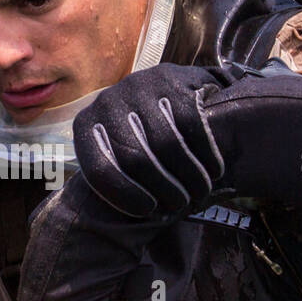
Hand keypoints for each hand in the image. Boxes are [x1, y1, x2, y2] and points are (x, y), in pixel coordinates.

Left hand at [73, 63, 228, 217]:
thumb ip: (117, 176)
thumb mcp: (116, 151)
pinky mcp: (172, 80)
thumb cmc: (137, 134)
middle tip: (180, 204)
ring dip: (189, 176)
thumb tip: (126, 220)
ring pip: (168, 144)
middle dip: (163, 188)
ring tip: (199, 192)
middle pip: (137, 158)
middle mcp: (107, 102)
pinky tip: (214, 170)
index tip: (148, 211)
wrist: (165, 88)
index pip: (100, 169)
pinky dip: (206, 154)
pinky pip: (192, 124)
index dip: (125, 195)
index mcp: (86, 126)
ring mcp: (139, 88)